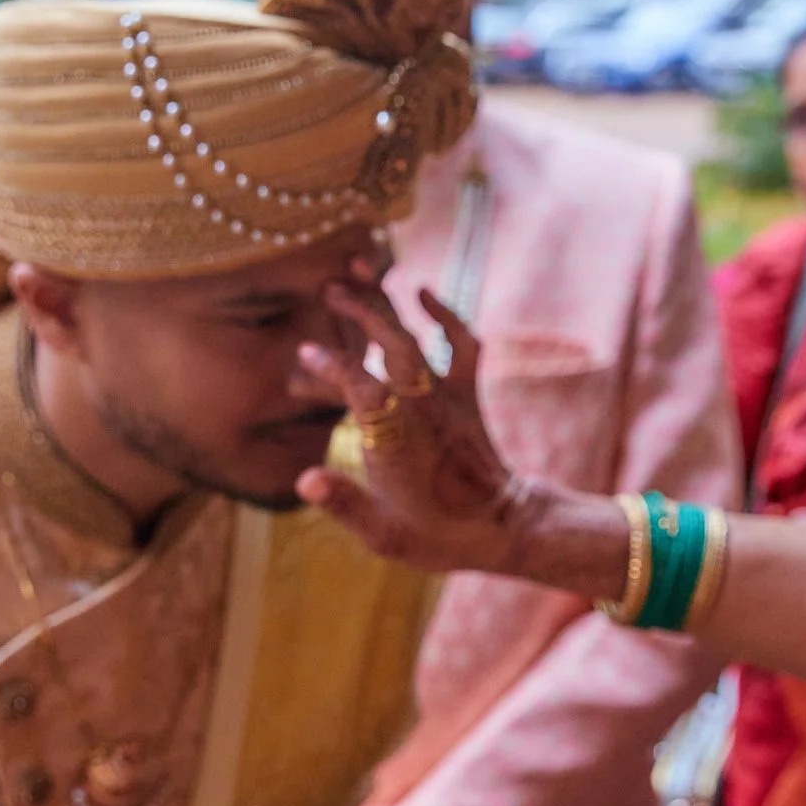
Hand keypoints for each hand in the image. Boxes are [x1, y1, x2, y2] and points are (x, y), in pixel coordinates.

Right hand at [290, 258, 528, 574]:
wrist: (501, 529)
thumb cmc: (438, 537)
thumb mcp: (385, 536)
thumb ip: (344, 504)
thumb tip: (304, 480)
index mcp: (397, 438)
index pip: (360, 386)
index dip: (333, 366)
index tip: (305, 353)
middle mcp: (424, 409)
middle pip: (393, 345)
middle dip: (362, 312)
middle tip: (327, 289)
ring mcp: (449, 398)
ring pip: (419, 337)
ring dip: (389, 303)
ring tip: (359, 269)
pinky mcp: (469, 396)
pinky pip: (464, 345)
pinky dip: (447, 315)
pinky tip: (423, 292)